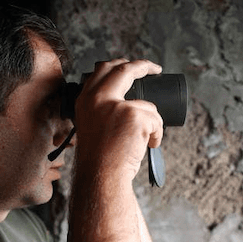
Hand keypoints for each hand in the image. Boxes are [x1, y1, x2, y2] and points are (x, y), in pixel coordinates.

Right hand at [72, 58, 163, 181]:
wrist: (101, 176)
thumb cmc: (99, 160)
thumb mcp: (92, 127)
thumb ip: (102, 111)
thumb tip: (129, 102)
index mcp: (85, 100)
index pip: (103, 70)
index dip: (120, 64)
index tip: (131, 65)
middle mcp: (97, 98)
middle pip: (124, 70)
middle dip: (143, 65)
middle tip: (155, 69)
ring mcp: (116, 105)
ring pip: (147, 106)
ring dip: (152, 123)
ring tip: (144, 141)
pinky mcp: (134, 115)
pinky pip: (157, 121)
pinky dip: (157, 135)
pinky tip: (148, 146)